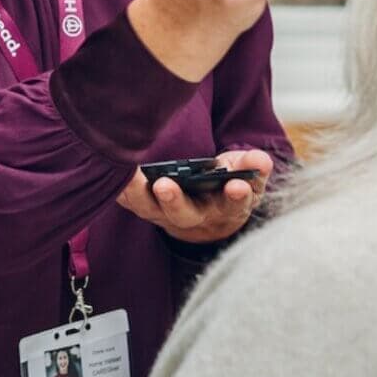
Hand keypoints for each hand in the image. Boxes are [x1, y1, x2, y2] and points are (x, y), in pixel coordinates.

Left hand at [118, 148, 272, 242]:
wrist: (209, 211)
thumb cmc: (228, 185)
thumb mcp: (246, 174)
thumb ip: (253, 166)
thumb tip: (260, 160)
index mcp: (228, 207)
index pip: (235, 204)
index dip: (237, 196)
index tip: (237, 186)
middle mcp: (198, 217)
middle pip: (185, 215)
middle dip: (175, 201)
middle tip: (166, 185)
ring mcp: (170, 216)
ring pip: (154, 211)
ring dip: (140, 196)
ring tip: (130, 179)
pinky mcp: (150, 209)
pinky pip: (134, 204)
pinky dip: (124, 193)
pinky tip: (115, 178)